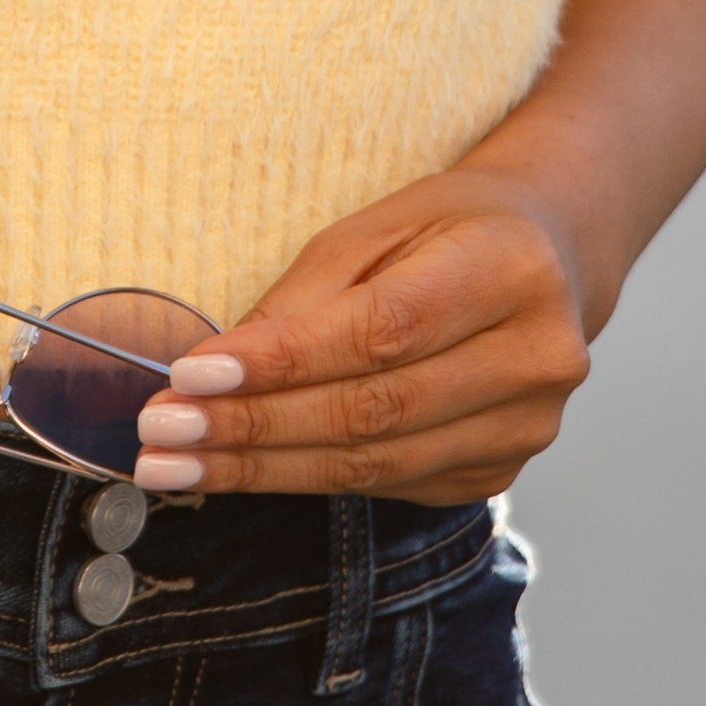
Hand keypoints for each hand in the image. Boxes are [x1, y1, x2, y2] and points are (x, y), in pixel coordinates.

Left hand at [129, 167, 594, 506]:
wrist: (546, 258)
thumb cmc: (444, 229)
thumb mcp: (376, 225)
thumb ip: (305, 296)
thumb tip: (217, 369)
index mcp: (510, 270)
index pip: (381, 330)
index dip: (283, 360)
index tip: (190, 374)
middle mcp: (536, 356)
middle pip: (373, 410)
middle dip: (253, 428)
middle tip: (159, 437)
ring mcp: (526, 426)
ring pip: (374, 461)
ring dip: (263, 468)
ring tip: (176, 465)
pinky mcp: (500, 469)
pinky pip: (388, 481)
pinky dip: (307, 477)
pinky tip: (242, 470)